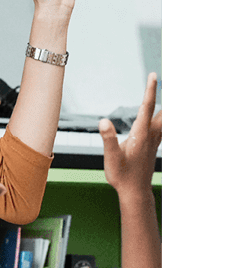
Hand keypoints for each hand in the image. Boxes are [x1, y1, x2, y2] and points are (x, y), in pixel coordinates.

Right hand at [99, 74, 161, 196]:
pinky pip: (162, 127)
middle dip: (162, 98)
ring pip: (163, 119)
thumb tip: (103, 121)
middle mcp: (151, 135)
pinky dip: (162, 118)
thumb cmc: (122, 176)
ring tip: (161, 98)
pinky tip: (159, 118)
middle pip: (162, 111)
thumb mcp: (111, 158)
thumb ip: (108, 138)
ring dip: (163, 108)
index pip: (146, 107)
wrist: (135, 192)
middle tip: (158, 80)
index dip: (150, 90)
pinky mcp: (154, 146)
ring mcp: (154, 141)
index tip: (153, 75)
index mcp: (140, 135)